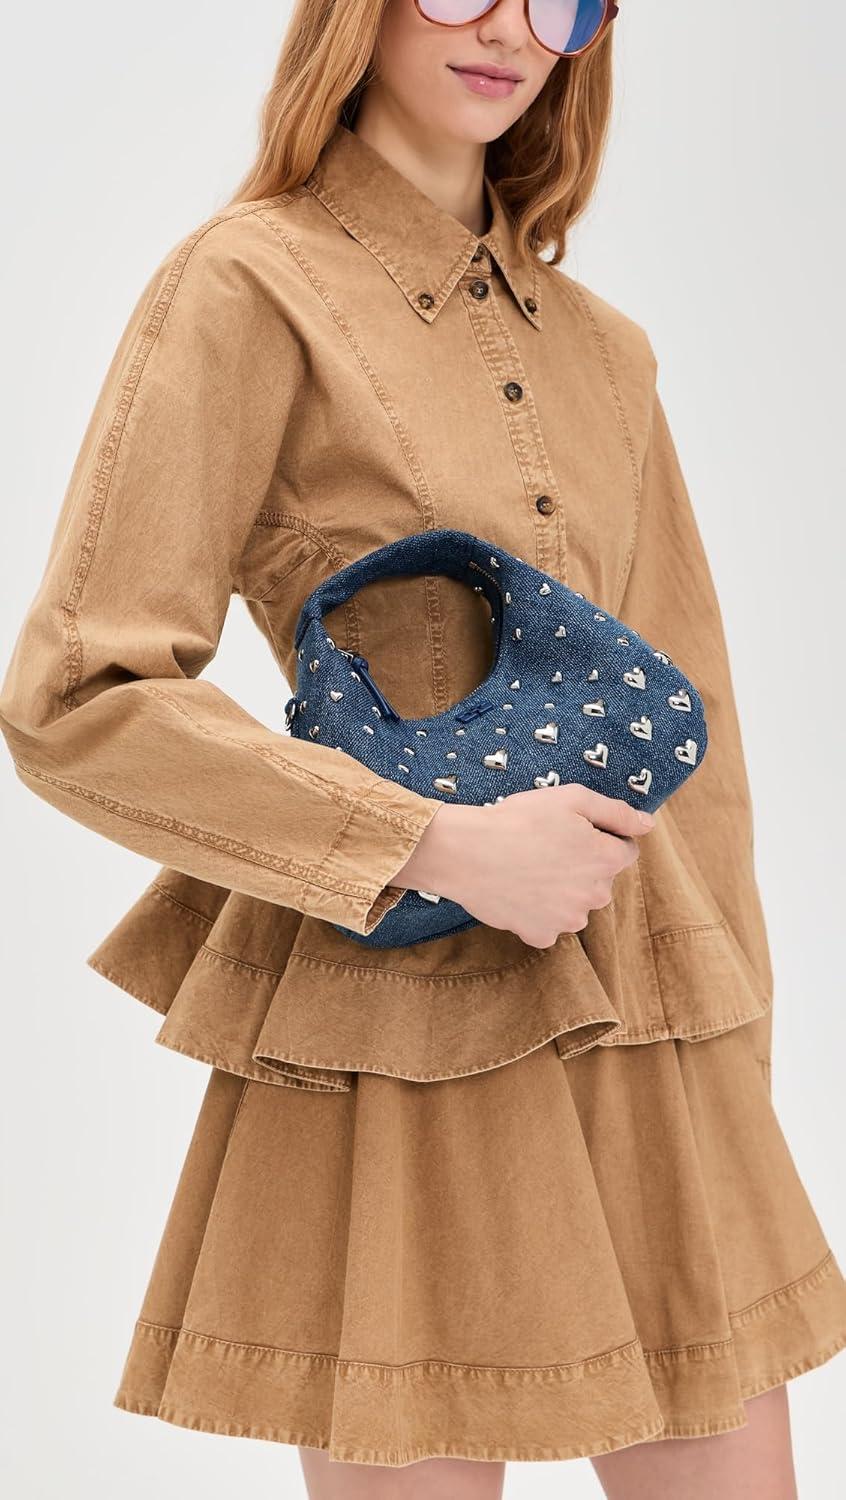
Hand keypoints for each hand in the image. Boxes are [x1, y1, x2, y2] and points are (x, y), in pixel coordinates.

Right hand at [392, 784, 654, 948]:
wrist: (467, 852)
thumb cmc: (518, 819)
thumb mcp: (571, 799)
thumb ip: (616, 813)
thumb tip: (649, 825)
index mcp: (606, 860)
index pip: (624, 851)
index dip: (599, 837)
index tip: (571, 831)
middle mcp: (595, 895)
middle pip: (600, 880)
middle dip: (582, 866)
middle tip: (546, 847)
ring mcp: (568, 920)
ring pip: (576, 904)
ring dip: (562, 891)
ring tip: (530, 868)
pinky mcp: (541, 934)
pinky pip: (549, 925)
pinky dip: (539, 911)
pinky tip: (520, 890)